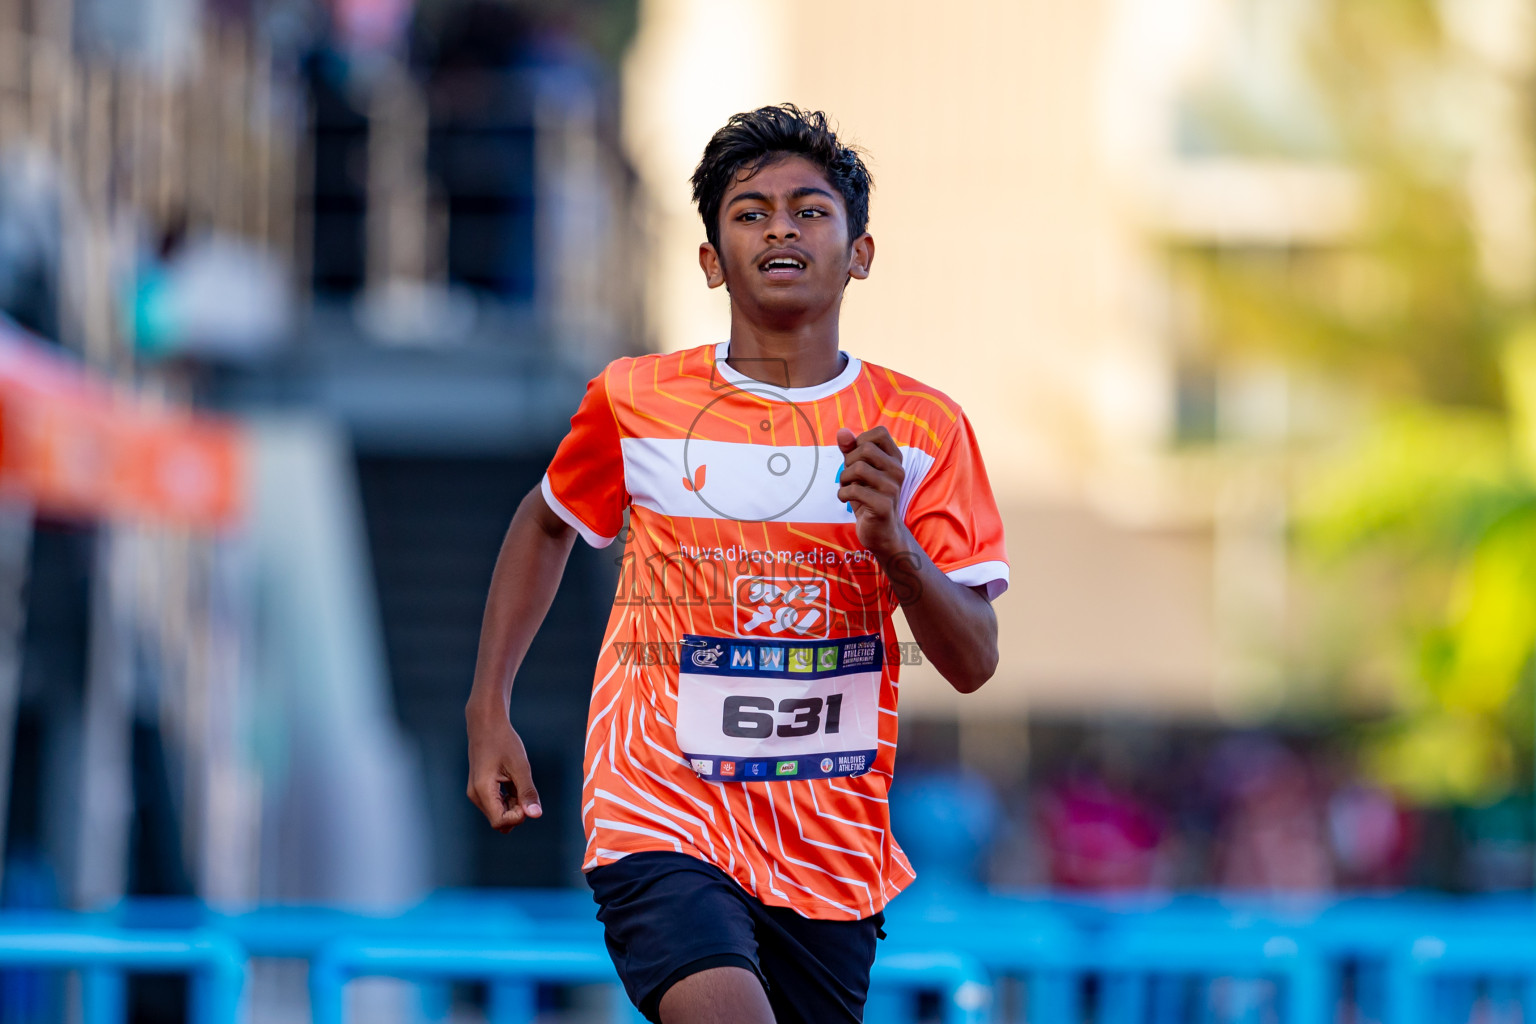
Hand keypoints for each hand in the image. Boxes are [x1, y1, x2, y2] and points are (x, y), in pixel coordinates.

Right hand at [466, 709, 542, 832]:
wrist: (486, 724)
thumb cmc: (503, 741)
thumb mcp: (520, 767)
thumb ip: (527, 792)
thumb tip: (535, 815)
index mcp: (483, 790)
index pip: (500, 822)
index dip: (518, 817)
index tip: (528, 799)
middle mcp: (476, 795)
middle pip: (499, 820)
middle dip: (516, 812)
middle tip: (525, 788)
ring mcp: (476, 792)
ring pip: (498, 813)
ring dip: (514, 804)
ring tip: (518, 781)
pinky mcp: (480, 789)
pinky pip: (496, 804)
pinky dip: (508, 799)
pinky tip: (513, 782)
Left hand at [835, 426, 906, 555]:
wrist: (881, 531)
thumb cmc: (868, 496)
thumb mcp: (859, 471)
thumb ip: (851, 450)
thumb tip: (842, 432)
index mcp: (895, 459)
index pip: (880, 433)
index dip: (861, 441)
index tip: (857, 458)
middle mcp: (898, 471)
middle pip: (865, 449)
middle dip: (848, 462)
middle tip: (848, 477)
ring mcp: (892, 488)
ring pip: (858, 468)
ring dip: (844, 479)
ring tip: (847, 488)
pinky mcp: (884, 506)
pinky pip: (854, 491)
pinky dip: (842, 494)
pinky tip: (845, 500)